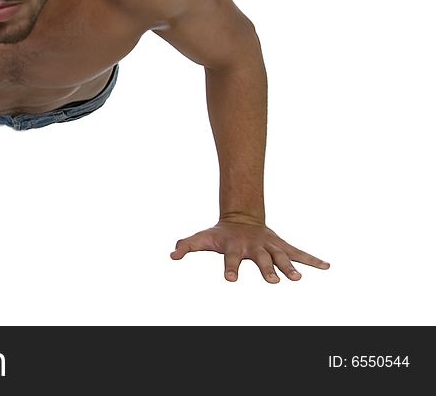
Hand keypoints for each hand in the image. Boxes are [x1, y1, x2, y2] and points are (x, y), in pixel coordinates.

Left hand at [170, 220, 328, 282]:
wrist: (241, 218)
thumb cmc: (220, 234)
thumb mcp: (202, 238)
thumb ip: (187, 245)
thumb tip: (172, 254)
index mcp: (235, 247)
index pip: (231, 258)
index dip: (230, 268)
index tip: (230, 279)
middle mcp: (254, 247)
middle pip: (262, 259)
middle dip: (267, 270)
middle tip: (273, 281)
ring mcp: (269, 246)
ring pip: (282, 257)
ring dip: (291, 267)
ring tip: (297, 278)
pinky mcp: (281, 246)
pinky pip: (299, 253)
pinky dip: (313, 259)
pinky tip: (327, 266)